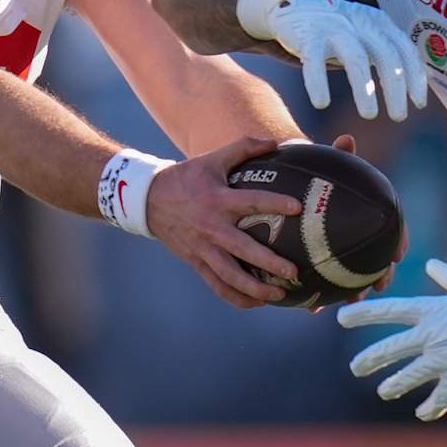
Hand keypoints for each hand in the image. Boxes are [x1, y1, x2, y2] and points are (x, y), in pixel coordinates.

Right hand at [146, 135, 301, 308]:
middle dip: (268, 263)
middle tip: (293, 272)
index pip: (250, 201)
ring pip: (230, 276)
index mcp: (218, 200)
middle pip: (243, 249)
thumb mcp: (212, 158)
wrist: (149, 200)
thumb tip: (275, 143)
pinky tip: (258, 303)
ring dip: (255, 288)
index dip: (274, 203)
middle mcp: (212, 227)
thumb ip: (244, 148)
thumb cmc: (187, 178)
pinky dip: (237, 297)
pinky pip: (218, 285)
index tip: (297, 208)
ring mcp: (203, 249)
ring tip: (280, 294)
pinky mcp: (197, 263)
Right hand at [241, 0, 426, 121]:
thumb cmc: (337, 26)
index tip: (418, 103)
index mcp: (379, 23)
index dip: (415, 77)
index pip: (405, 49)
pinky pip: (315, 62)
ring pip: (356, 59)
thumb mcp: (366, 31)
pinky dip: (318, 83)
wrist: (295, 1)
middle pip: (386, 55)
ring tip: (370, 114)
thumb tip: (410, 85)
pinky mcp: (307, 34)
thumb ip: (386, 50)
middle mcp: (360, 23)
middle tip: (399, 116)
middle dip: (395, 88)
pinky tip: (321, 103)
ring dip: (365, 90)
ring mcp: (334, 27)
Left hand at [305, 135, 402, 312]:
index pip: (393, 226)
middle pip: (377, 257)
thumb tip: (347, 139)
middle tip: (378, 285)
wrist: (294, 182)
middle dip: (380, 274)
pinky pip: (324, 281)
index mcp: (369, 212)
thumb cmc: (314, 170)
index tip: (398, 253)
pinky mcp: (319, 262)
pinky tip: (311, 306)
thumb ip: (336, 155)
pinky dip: (320, 294)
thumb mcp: (325, 162)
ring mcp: (340, 249)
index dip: (399, 240)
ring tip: (350, 302)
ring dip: (353, 291)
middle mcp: (359, 233)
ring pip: (353, 275)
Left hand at [337, 259, 446, 419]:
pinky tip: (422, 413)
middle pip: (392, 348)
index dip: (364, 314)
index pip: (390, 311)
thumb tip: (431, 264)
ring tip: (383, 391)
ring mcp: (445, 360)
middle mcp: (433, 336)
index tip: (341, 318)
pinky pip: (441, 397)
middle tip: (354, 368)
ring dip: (395, 385)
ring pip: (410, 376)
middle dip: (370, 359)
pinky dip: (431, 406)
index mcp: (433, 310)